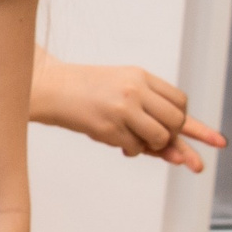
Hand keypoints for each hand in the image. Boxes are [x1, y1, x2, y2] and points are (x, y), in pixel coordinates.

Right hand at [31, 57, 224, 170]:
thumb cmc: (86, 90)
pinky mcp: (108, 127)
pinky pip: (137, 148)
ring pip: (161, 137)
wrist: (50, 88)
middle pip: (177, 120)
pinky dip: (132, 150)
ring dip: (154, 146)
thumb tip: (181, 155)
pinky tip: (120, 145)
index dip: (180, 118)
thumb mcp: (122, 86)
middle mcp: (134, 90)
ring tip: (137, 142)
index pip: (179, 101)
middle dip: (171, 135)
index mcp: (140, 76)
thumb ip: (150, 109)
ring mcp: (122, 108)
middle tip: (155, 138)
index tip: (173, 127)